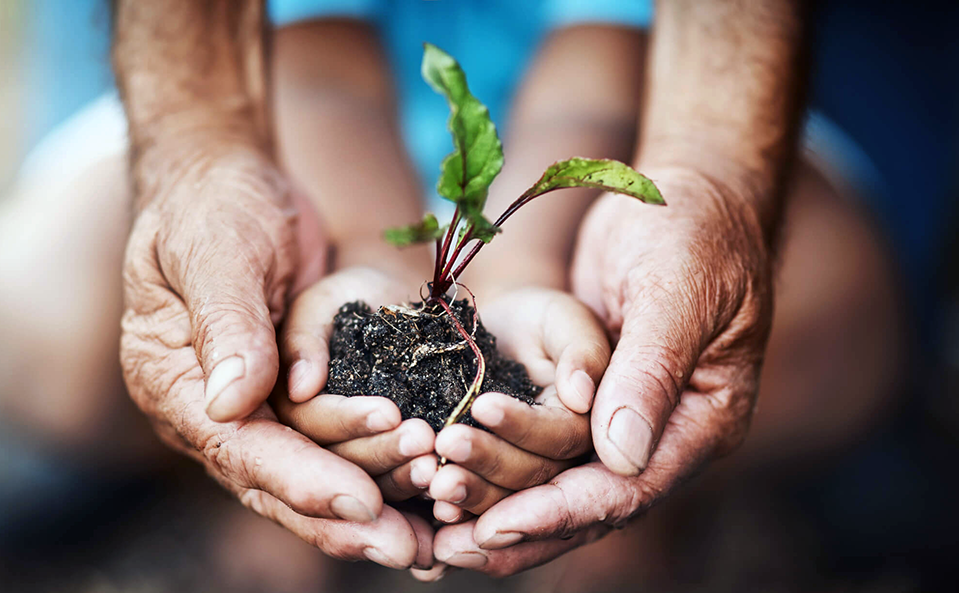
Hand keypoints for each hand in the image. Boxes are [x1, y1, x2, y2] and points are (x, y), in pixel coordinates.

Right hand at [120, 149, 430, 567]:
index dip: (301, 480)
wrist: (227, 183)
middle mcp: (209, 411)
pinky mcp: (290, 399)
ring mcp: (251, 409)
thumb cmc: (214, 206)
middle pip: (275, 483)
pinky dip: (376, 475)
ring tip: (432, 534)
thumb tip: (232, 404)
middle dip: (343, 518)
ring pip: (310, 476)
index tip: (361, 504)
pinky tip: (424, 504)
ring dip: (371, 503)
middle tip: (410, 549)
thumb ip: (226, 324)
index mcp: (173, 382)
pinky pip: (333, 449)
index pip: (239, 448)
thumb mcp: (216, 251)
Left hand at [430, 168, 773, 575]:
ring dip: (499, 506)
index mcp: (703, 420)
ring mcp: (627, 419)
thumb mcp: (676, 292)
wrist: (684, 193)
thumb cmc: (692, 230)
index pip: (628, 488)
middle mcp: (665, 435)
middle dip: (519, 526)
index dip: (560, 511)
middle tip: (447, 548)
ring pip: (560, 485)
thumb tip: (620, 456)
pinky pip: (543, 449)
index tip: (497, 527)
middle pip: (589, 505)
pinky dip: (500, 468)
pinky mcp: (590, 401)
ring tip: (436, 532)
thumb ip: (651, 370)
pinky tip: (449, 487)